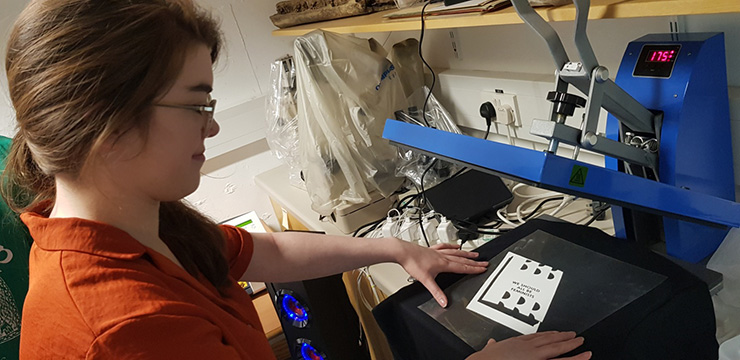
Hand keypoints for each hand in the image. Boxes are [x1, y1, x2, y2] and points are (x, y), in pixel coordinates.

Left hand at [395, 241, 487, 306]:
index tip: (483, 269)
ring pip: (456, 252)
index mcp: (444, 264)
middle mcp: (443, 256)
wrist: (403, 252)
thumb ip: (436, 292)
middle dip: (474, 262)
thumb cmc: (413, 263)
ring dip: (466, 254)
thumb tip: (443, 302)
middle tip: (484, 262)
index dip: (474, 269)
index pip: (462, 267)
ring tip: (475, 254)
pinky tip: (455, 246)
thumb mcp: (426, 281)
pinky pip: (445, 247)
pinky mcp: (432, 249)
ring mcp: (438, 252)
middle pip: (462, 259)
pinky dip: (452, 246)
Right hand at [466, 331, 591, 359]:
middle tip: (577, 337)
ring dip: (571, 348)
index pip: (537, 336)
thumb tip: (491, 343)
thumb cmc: (486, 358)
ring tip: (584, 347)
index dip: (549, 334)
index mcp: (517, 342)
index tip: (557, 333)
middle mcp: (528, 347)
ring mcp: (534, 356)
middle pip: (550, 341)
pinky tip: (579, 359)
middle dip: (564, 338)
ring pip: (557, 350)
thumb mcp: (490, 349)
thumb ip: (492, 346)